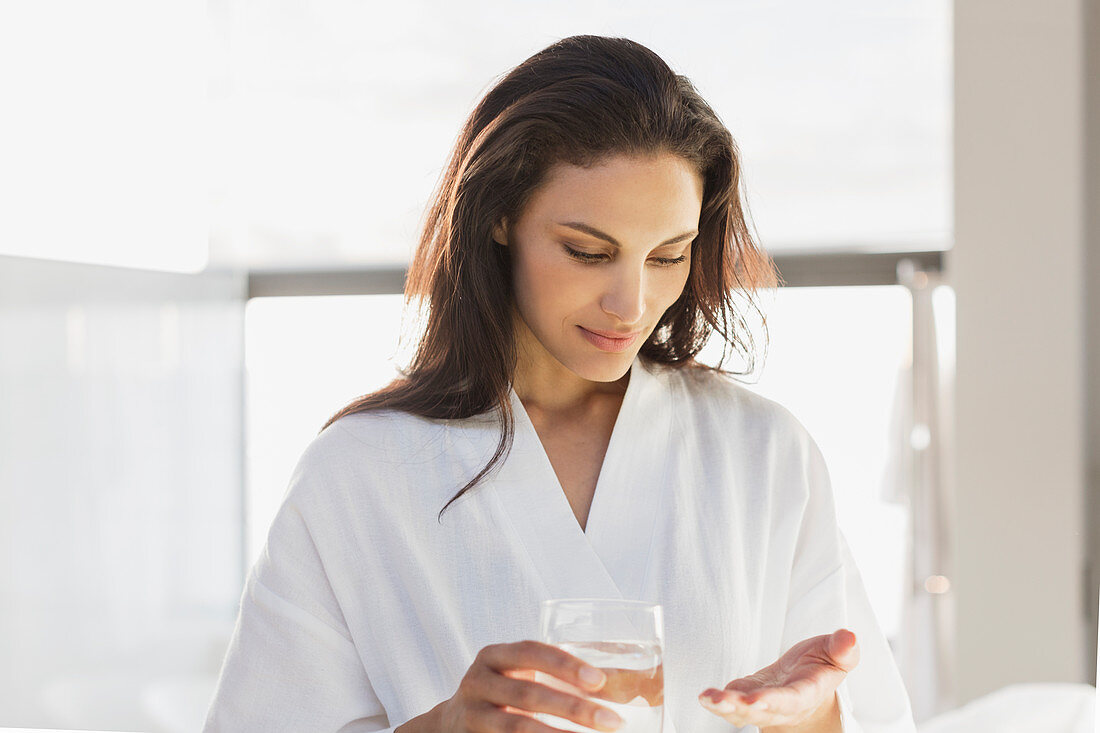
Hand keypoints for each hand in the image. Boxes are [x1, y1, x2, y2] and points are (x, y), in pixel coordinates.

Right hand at [436, 640, 623, 731]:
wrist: (450, 725)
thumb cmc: (502, 692)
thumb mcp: (517, 674)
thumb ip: (555, 675)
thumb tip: (624, 686)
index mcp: (493, 655)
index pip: (531, 651)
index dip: (565, 664)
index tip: (599, 680)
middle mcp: (478, 681)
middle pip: (529, 694)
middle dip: (574, 708)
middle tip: (612, 720)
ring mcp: (472, 714)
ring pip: (518, 727)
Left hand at [698, 629, 859, 729]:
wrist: (805, 683)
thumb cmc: (820, 665)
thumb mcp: (835, 653)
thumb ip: (842, 649)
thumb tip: (850, 637)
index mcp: (807, 694)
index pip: (791, 700)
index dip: (775, 702)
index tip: (758, 699)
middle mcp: (782, 706)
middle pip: (762, 711)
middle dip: (744, 708)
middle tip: (727, 701)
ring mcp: (760, 705)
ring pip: (742, 713)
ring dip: (725, 706)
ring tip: (708, 698)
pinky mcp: (743, 697)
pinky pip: (730, 705)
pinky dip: (716, 702)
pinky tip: (704, 696)